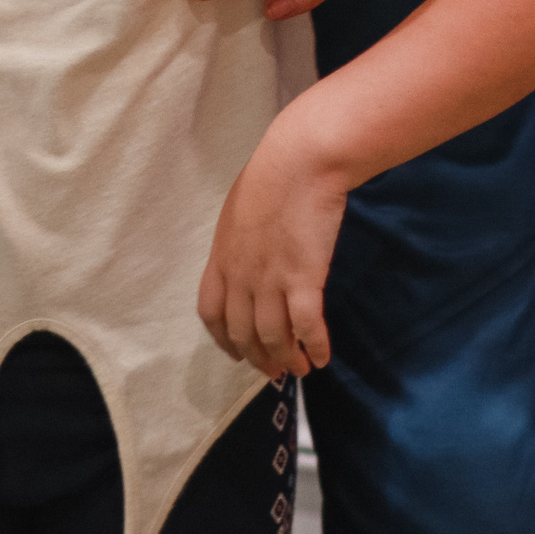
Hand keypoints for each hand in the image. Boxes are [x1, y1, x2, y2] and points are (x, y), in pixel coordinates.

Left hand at [199, 120, 348, 378]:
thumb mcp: (239, 211)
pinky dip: (315, 346)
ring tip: (300, 369)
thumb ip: (239, 242)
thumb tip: (248, 259)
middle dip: (258, 357)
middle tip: (273, 370)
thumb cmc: (272, 176)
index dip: (224, 340)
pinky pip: (306, 326)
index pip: (211, 313)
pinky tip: (323, 357)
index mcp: (220, 258)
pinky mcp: (303, 280)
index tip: (237, 353)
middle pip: (242, 332)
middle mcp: (240, 276)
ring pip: (273, 337)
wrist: (299, 163)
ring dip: (286, 359)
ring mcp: (270, 280)